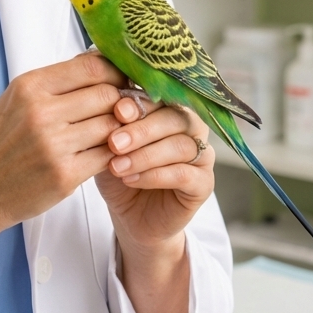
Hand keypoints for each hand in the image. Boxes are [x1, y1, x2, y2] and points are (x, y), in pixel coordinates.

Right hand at [0, 51, 124, 291]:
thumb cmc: (0, 145)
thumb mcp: (17, 101)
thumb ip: (57, 83)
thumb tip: (102, 62)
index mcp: (29, 87)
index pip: (92, 66)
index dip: (115, 73)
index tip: (121, 82)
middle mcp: (41, 111)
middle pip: (107, 94)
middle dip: (120, 102)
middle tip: (122, 111)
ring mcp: (53, 144)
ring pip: (112, 125)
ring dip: (119, 130)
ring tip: (111, 135)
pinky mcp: (65, 174)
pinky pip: (108, 155)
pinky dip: (112, 154)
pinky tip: (103, 155)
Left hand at [99, 96, 214, 247]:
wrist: (130, 216)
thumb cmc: (120, 172)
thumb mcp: (109, 146)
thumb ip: (113, 124)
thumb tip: (109, 101)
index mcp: (169, 109)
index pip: (162, 97)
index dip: (141, 102)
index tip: (117, 111)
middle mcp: (191, 128)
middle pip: (175, 118)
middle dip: (142, 129)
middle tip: (114, 142)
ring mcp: (202, 155)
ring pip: (181, 146)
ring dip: (146, 155)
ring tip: (117, 166)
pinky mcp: (204, 184)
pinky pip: (184, 174)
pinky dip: (155, 175)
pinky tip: (131, 180)